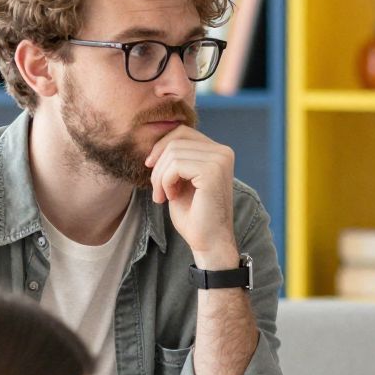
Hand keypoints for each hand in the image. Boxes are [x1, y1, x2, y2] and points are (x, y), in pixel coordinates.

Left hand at [144, 126, 238, 263]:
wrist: (209, 242)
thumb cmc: (194, 215)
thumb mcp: (181, 179)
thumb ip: (177, 157)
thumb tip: (156, 137)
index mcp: (219, 152)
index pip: (182, 132)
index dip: (161, 147)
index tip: (150, 168)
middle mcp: (223, 152)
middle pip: (175, 139)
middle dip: (158, 163)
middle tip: (156, 189)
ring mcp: (220, 160)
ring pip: (172, 152)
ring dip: (160, 176)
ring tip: (162, 196)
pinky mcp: (212, 171)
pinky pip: (175, 165)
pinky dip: (165, 182)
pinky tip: (170, 197)